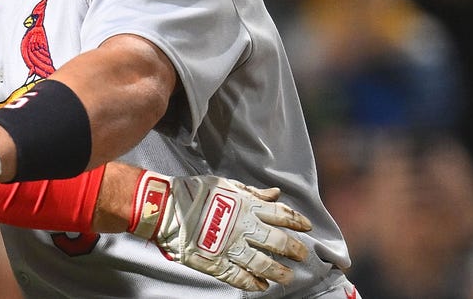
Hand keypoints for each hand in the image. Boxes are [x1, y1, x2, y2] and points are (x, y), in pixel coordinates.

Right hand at [129, 170, 311, 291]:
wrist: (166, 207)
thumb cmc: (193, 192)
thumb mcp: (226, 184)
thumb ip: (252, 193)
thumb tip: (275, 194)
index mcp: (246, 206)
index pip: (281, 214)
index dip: (297, 221)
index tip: (307, 228)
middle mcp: (243, 227)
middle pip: (277, 241)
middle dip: (293, 250)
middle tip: (301, 256)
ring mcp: (230, 247)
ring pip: (263, 263)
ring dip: (278, 272)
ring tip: (287, 277)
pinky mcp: (216, 262)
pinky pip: (239, 276)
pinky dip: (252, 283)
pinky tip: (261, 286)